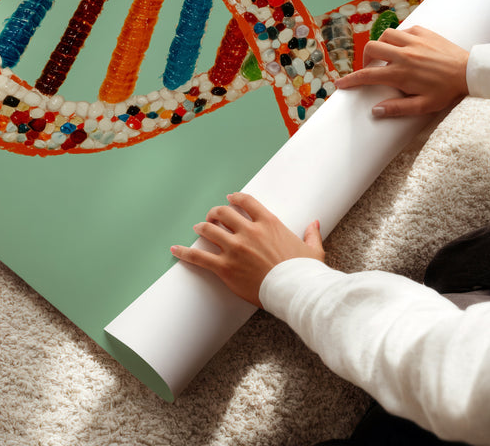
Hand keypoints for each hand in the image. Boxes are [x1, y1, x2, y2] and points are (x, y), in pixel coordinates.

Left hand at [171, 192, 324, 307]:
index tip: (230, 199)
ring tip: (198, 228)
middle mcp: (249, 231)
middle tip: (212, 216)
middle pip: (223, 213)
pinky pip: (199, 257)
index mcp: (269, 223)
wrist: (295, 291)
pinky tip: (175, 249)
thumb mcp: (312, 250)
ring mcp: (235, 248)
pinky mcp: (225, 267)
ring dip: (202, 227)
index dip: (235, 199)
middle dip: (215, 213)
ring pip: (209, 230)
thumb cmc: (304, 272)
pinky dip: (185, 252)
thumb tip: (315, 223)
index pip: (246, 202)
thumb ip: (311, 234)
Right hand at [335, 25, 469, 116]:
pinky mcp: (423, 32)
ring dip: (381, 45)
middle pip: (371, 49)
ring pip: (385, 35)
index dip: (350, 80)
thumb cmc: (447, 91)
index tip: (340, 85)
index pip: (367, 75)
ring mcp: (413, 41)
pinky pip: (403, 30)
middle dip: (365, 59)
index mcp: (401, 73)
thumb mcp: (424, 106)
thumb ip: (398, 108)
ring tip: (386, 56)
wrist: (470, 71)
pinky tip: (404, 47)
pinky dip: (398, 38)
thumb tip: (375, 110)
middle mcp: (403, 54)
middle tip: (370, 68)